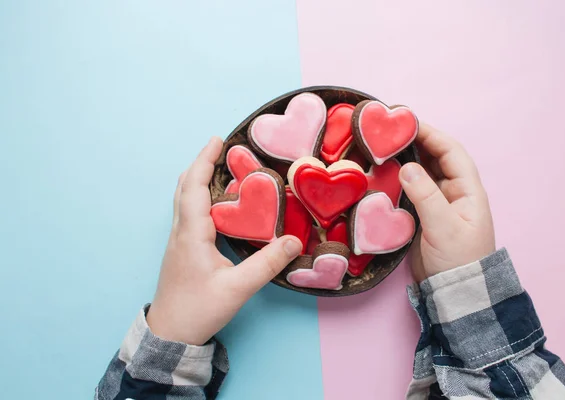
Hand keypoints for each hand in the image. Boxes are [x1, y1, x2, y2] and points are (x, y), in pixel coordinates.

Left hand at [146, 137, 302, 344]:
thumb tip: (294, 241)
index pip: (195, 187)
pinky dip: (198, 195)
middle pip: (184, 187)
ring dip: (197, 178)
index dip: (205, 160)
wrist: (170, 334)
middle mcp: (180, 232)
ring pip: (182, 199)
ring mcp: (177, 241)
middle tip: (220, 148)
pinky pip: (186, 212)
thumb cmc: (199, 310)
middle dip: (200, 163)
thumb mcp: (238, 288)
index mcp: (192, 234)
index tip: (217, 139)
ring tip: (217, 168)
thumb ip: (267, 264)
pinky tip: (214, 203)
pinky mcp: (180, 250)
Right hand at [398, 123, 495, 281]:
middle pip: (435, 158)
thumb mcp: (444, 227)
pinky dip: (398, 180)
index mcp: (467, 190)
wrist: (455, 292)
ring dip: (405, 159)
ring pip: (421, 173)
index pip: (451, 152)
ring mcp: (438, 204)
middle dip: (415, 142)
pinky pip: (411, 190)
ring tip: (383, 148)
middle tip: (390, 131)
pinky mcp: (423, 215)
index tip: (408, 122)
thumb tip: (407, 167)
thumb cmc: (458, 260)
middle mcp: (453, 192)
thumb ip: (426, 196)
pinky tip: (382, 174)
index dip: (431, 134)